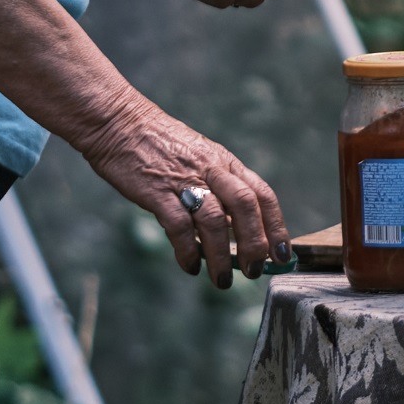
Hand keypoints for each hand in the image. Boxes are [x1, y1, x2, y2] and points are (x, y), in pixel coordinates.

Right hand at [78, 99, 288, 285]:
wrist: (119, 123)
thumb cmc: (161, 146)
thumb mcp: (201, 159)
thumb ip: (220, 190)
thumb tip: (238, 230)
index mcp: (225, 163)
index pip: (262, 195)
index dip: (277, 227)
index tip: (283, 256)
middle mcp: (211, 170)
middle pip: (246, 207)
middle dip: (255, 243)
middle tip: (254, 271)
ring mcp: (184, 180)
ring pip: (214, 221)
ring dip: (221, 256)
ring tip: (221, 280)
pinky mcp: (156, 191)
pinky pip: (179, 226)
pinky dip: (188, 251)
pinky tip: (190, 266)